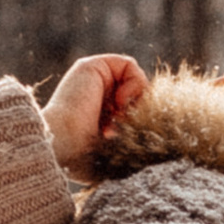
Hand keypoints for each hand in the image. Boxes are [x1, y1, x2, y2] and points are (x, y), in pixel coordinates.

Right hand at [42, 52, 145, 181]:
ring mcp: (92, 80)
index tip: (128, 139)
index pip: (133, 109)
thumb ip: (133, 138)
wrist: (65, 146)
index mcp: (99, 117)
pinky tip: (121, 103)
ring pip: (136, 80)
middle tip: (125, 128)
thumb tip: (157, 132)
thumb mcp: (116, 151)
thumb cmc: (86, 159)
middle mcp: (95, 96)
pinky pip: (129, 65)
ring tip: (121, 118)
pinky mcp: (91, 66)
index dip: (140, 121)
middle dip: (139, 111)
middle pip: (137, 94)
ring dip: (137, 99)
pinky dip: (134, 83)